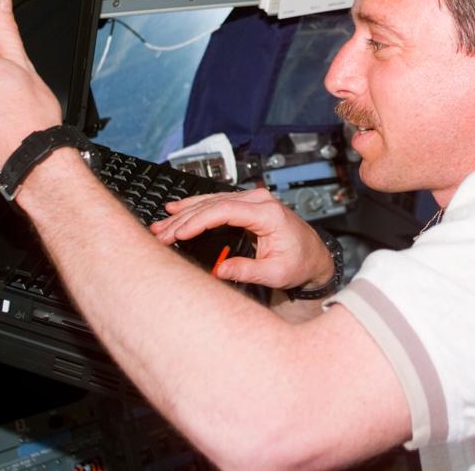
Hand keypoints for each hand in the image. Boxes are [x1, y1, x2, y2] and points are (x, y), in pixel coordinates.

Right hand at [151, 189, 333, 289]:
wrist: (314, 256)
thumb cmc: (299, 263)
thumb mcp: (275, 273)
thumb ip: (247, 270)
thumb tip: (219, 270)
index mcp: (268, 213)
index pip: (225, 210)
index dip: (199, 221)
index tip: (179, 233)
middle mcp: (260, 200)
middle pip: (213, 205)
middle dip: (184, 219)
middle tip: (161, 233)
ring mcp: (253, 200)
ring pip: (212, 202)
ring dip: (185, 212)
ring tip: (161, 224)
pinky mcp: (248, 205)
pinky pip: (217, 203)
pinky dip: (196, 208)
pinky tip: (178, 210)